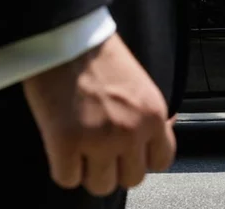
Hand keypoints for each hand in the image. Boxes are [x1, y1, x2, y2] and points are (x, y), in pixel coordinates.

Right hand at [22, 33, 176, 195]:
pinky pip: (67, 179)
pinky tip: (62, 148)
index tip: (130, 153)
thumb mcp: (142, 85)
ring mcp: (99, 140)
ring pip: (101, 186)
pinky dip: (63, 168)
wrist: (65, 37)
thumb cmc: (100, 55)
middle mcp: (131, 131)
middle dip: (116, 167)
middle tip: (101, 150)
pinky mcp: (65, 143)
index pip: (162, 161)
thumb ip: (149, 114)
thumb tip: (163, 132)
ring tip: (81, 150)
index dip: (143, 159)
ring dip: (89, 172)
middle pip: (131, 179)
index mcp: (153, 115)